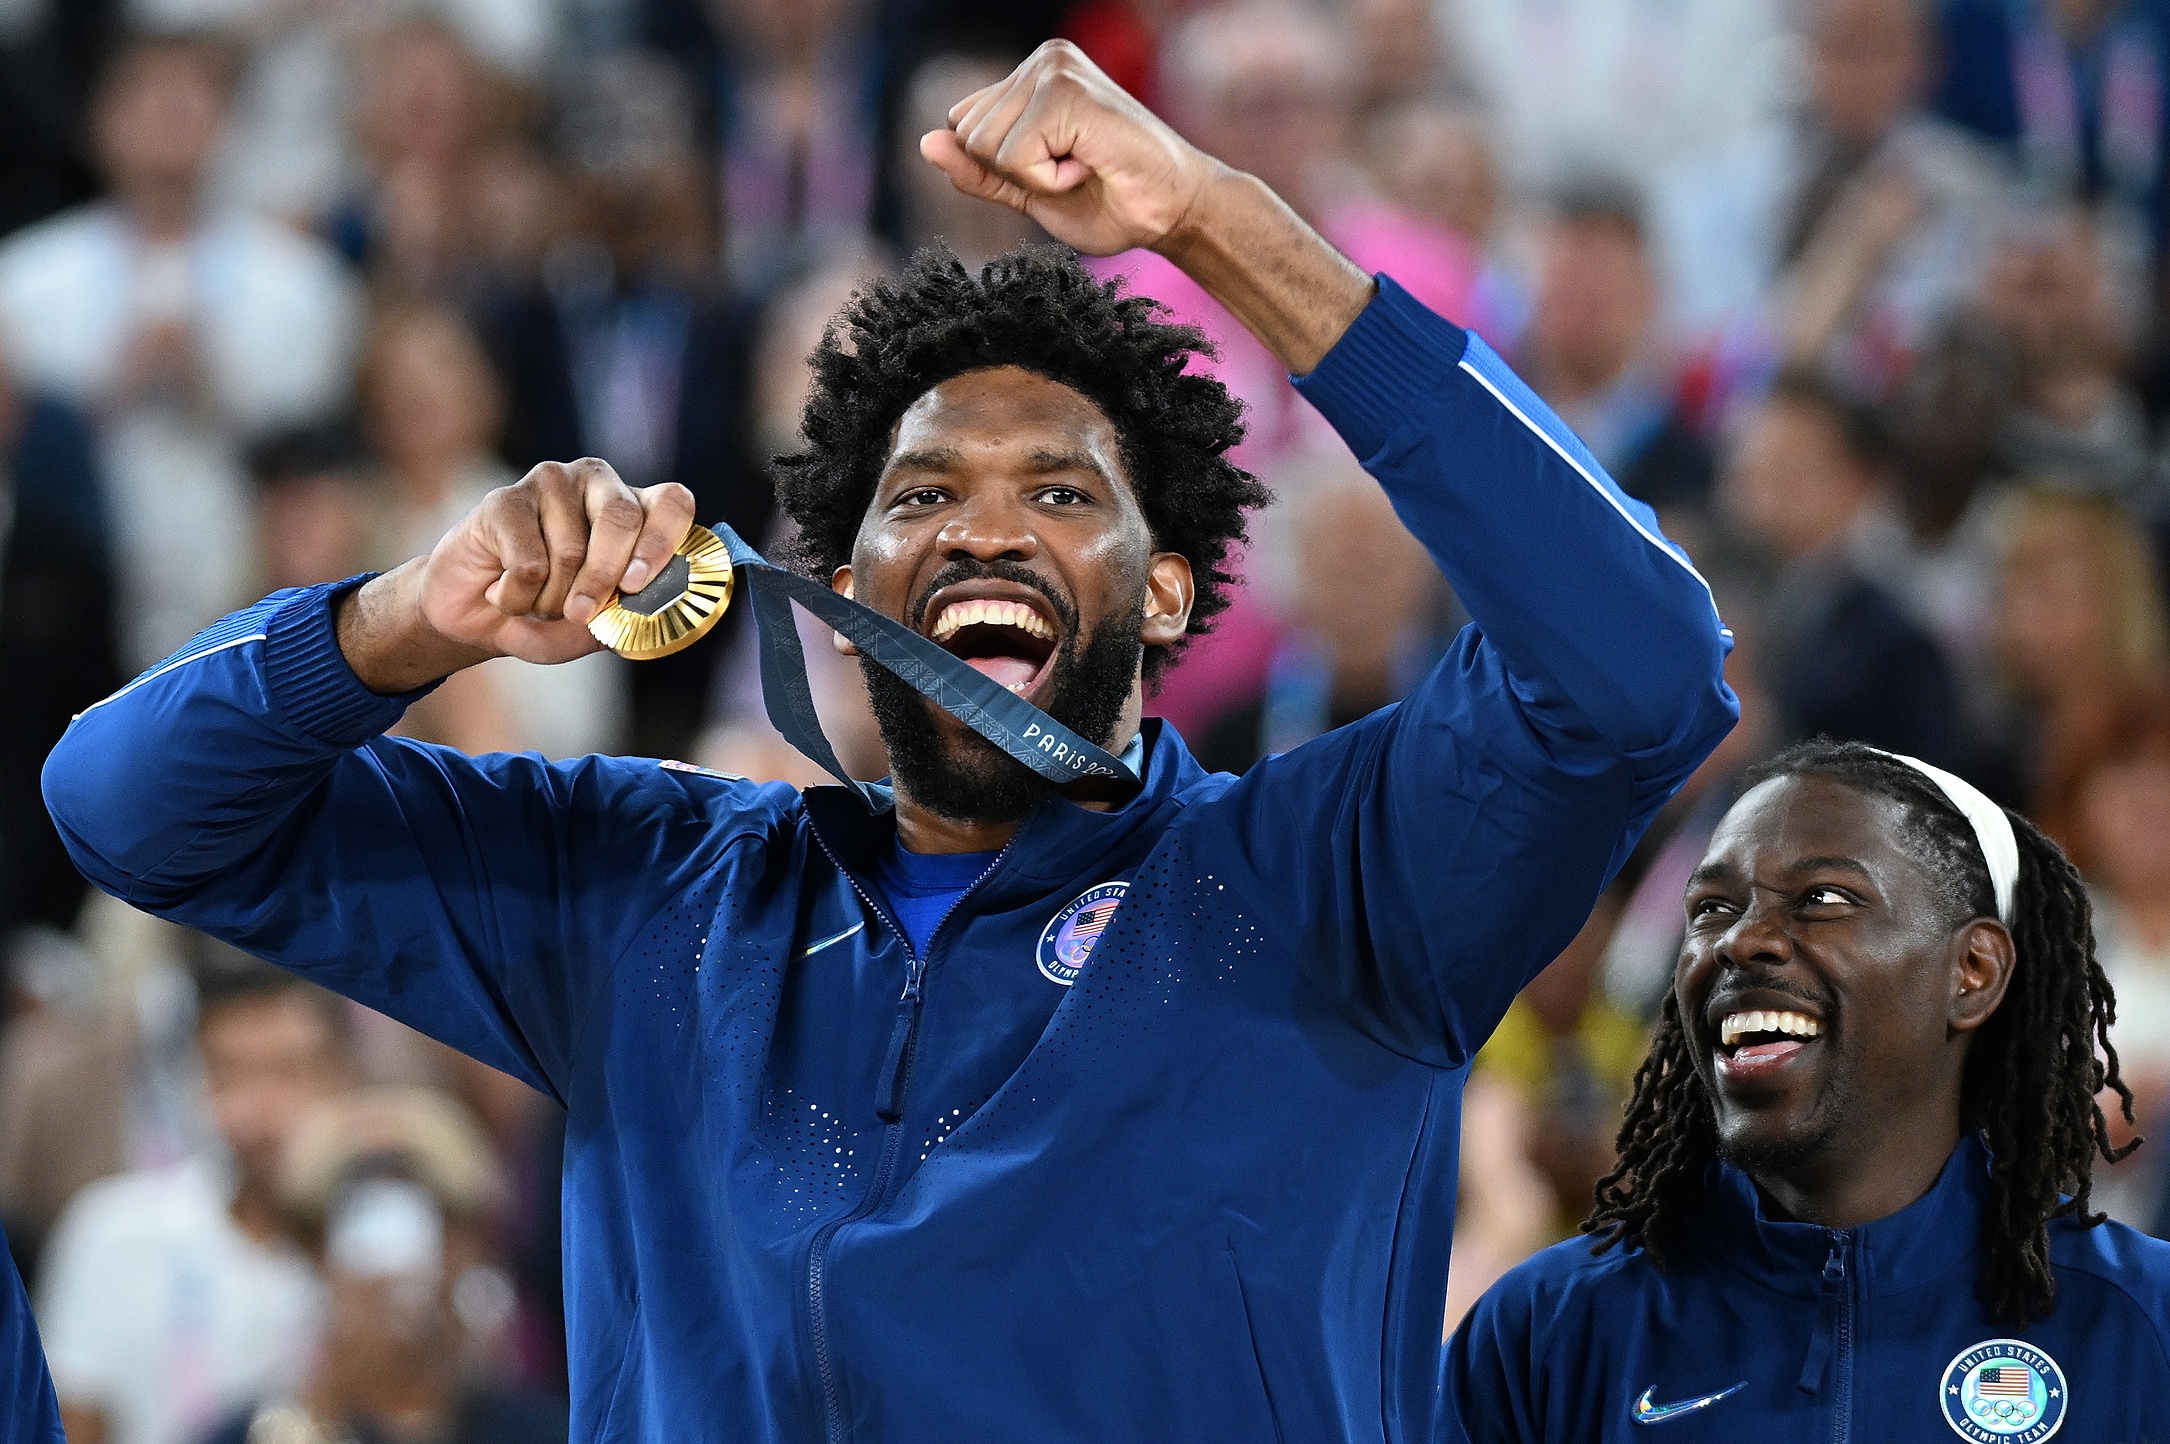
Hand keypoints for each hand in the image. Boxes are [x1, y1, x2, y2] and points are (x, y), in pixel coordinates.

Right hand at [338, 459, 693, 692]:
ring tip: (535, 602)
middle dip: (604, 578)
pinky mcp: (504, 499)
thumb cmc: (547, 614)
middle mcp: (598, 483)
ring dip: (552, 599)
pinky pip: (527, 563)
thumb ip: (627, 616)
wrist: (473, 618)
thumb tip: (649, 611)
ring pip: (570, 550)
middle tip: (582, 614)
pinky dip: (517, 597)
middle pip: (621, 518)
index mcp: (635, 508)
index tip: (639, 583)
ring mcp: (550, 483)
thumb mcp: (597, 627)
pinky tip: (503, 592)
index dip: (663, 540)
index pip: (672, 502)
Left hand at [919, 40, 1218, 257]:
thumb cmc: (1113, 201)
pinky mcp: (1066, 91)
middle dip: (1015, 173)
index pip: (963, 127)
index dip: (1003, 168)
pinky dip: (1048, 180)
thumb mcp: (1028, 191)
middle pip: (968, 136)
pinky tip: (1090, 164)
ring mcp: (1055, 69)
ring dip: (1035, 178)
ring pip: (986, 147)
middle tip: (1075, 168)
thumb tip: (926, 143)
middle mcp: (1042, 60)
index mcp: (1030, 76)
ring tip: (1085, 164)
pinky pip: (1014, 156)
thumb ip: (978, 171)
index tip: (1059, 168)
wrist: (1173, 212)